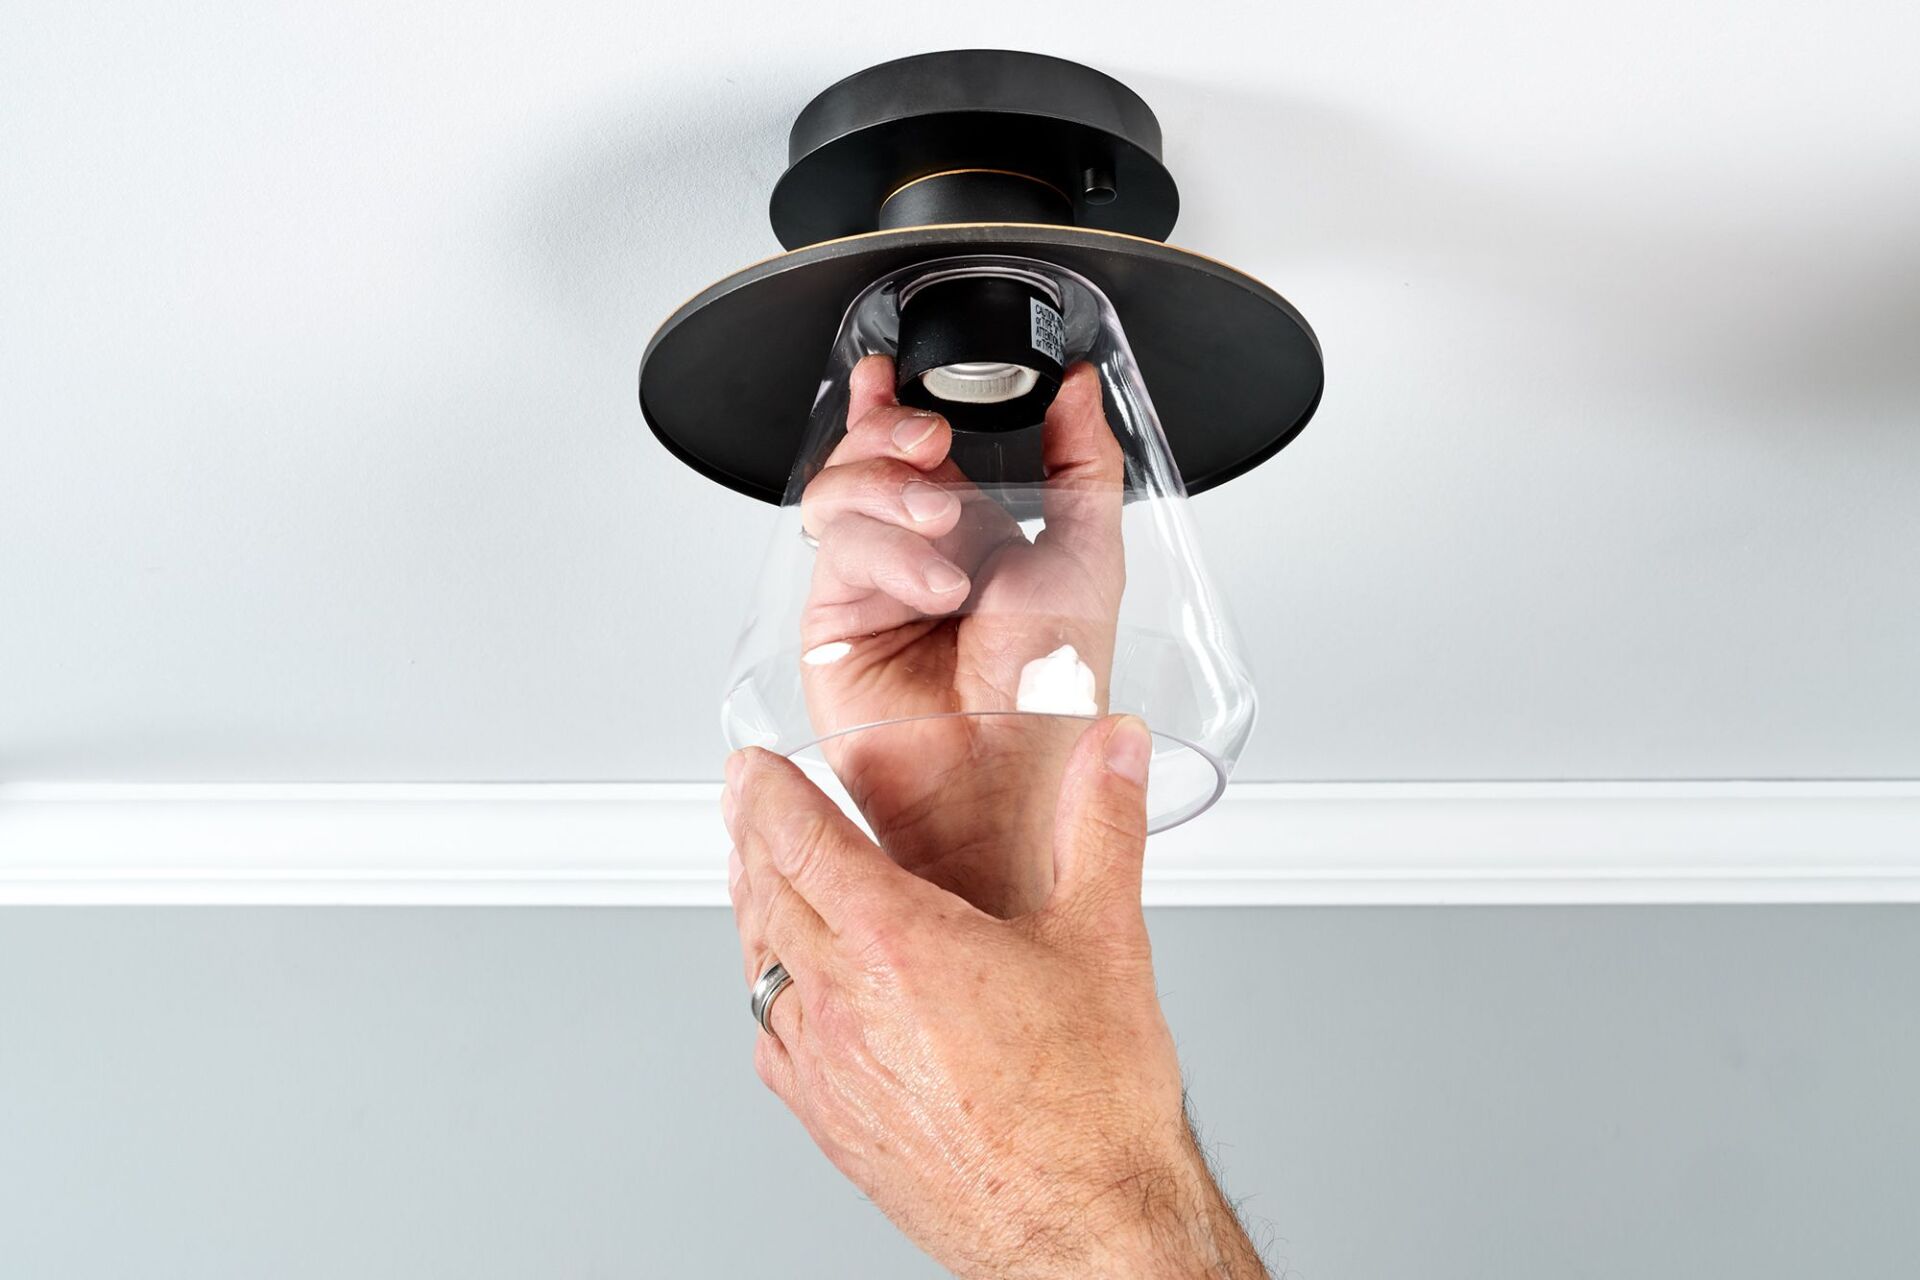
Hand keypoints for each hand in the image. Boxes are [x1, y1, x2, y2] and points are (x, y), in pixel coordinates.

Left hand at [725, 716, 1266, 1279]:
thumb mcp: (1108, 940)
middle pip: (766, 896)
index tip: (750, 768)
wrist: (1086, 1231)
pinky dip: (765, 992)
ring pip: (757, 967)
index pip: (798, 841)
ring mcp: (828, 1069)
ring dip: (754, 911)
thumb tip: (1115, 750)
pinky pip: (769, 1039)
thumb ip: (1106, 824)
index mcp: (899, 944)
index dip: (764, 793)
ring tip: (762, 881)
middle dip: (753, 839)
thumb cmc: (1093, 1109)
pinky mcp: (830, 1123)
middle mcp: (846, 1004)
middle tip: (749, 805)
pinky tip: (785, 989)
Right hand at [796, 354, 1126, 917]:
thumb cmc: (1053, 692)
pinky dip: (885, 551)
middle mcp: (918, 557)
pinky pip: (837, 549)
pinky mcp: (831, 623)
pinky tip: (929, 585)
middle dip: (893, 433)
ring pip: (841, 494)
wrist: (1007, 777)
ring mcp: (871, 589)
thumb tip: (1077, 386)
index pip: (919, 450)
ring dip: (890, 491)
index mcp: (978, 537)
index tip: (896, 371)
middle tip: (932, 445)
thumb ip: (1083, 460)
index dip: (896, 404)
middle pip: (868, 457)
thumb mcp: (1092, 554)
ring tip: (942, 527)